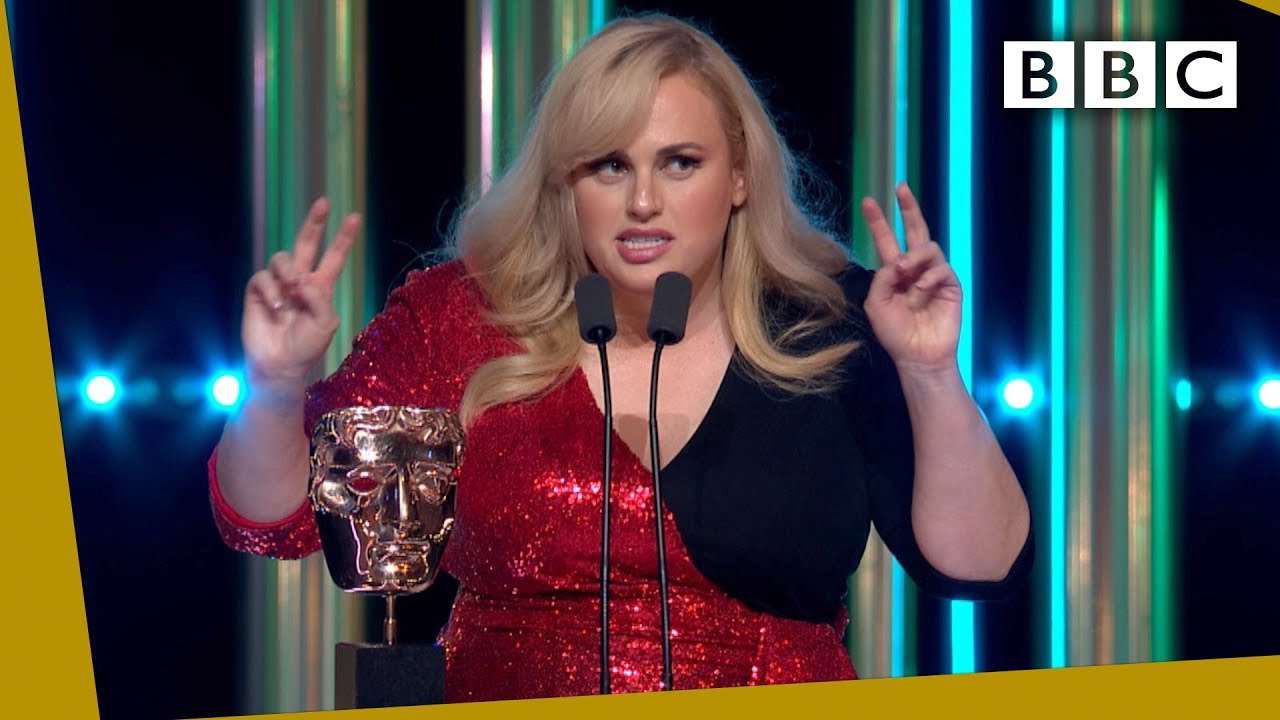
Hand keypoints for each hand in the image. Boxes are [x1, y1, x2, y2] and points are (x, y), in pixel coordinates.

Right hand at [242, 197, 360, 392]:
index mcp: (321, 287)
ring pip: (282, 258)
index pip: (333, 257)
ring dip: (288, 270)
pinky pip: (262, 278)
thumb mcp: (326, 323)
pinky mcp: (257, 292)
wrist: (280, 365)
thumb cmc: (306, 347)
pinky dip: (270, 291)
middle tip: (324, 203)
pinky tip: (276, 307)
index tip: (355, 217)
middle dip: (314, 223)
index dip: (343, 238)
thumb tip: (302, 279)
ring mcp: (278, 285)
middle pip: (306, 244)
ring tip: (293, 288)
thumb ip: (320, 298)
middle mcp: (300, 281)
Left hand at [859, 183, 961, 376]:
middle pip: (915, 231)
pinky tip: (921, 290)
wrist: (918, 355)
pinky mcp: (951, 285)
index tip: (867, 202)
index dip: (878, 222)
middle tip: (901, 187)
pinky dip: (928, 277)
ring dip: (914, 256)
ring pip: (928, 247)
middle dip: (908, 208)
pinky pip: (941, 268)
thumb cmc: (895, 334)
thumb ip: (881, 278)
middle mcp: (915, 269)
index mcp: (894, 273)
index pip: (887, 241)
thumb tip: (896, 260)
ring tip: (905, 272)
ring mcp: (934, 275)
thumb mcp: (877, 304)